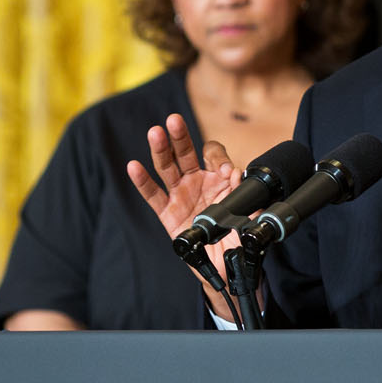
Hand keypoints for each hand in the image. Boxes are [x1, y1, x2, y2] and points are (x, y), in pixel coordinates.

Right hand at [128, 114, 239, 236]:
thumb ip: (245, 192)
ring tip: (155, 133)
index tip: (225, 170)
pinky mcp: (167, 212)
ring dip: (160, 150)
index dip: (218, 158)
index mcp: (219, 178)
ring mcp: (181, 195)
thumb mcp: (248, 212)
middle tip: (175, 120)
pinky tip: (134, 167)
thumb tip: (238, 174)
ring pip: (167, 168)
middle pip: (185, 153)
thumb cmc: (238, 234)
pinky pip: (152, 195)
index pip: (213, 155)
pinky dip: (142, 181)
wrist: (228, 262)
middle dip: (180, 136)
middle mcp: (198, 182)